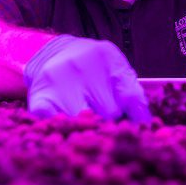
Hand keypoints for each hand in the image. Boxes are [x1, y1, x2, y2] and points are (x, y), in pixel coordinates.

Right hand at [23, 35, 152, 121]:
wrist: (52, 54)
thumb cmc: (92, 66)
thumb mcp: (116, 68)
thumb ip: (132, 92)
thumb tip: (146, 123)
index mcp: (104, 56)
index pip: (129, 96)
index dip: (137, 117)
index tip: (140, 130)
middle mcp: (79, 67)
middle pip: (108, 113)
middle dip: (112, 119)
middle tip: (107, 117)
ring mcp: (56, 83)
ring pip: (85, 123)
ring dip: (90, 127)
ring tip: (88, 118)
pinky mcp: (40, 100)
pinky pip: (58, 126)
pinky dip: (66, 130)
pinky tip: (70, 123)